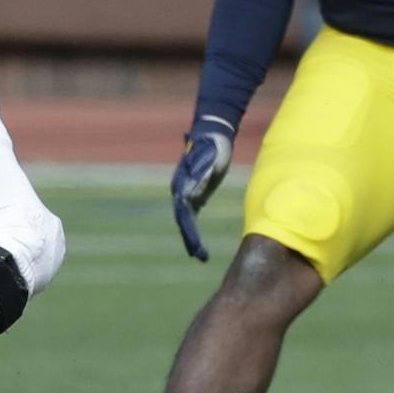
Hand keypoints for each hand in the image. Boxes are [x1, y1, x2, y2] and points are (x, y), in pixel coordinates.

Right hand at [171, 116, 234, 261]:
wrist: (213, 135)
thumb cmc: (213, 148)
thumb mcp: (211, 163)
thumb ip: (201, 179)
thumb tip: (191, 198)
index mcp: (182, 186)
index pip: (184, 215)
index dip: (189, 231)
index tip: (195, 246)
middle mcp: (180, 191)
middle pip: (183, 221)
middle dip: (190, 239)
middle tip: (199, 257)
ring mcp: (186, 192)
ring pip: (187, 219)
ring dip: (191, 237)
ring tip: (199, 255)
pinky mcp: (196, 192)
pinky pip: (192, 213)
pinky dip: (194, 227)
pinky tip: (198, 242)